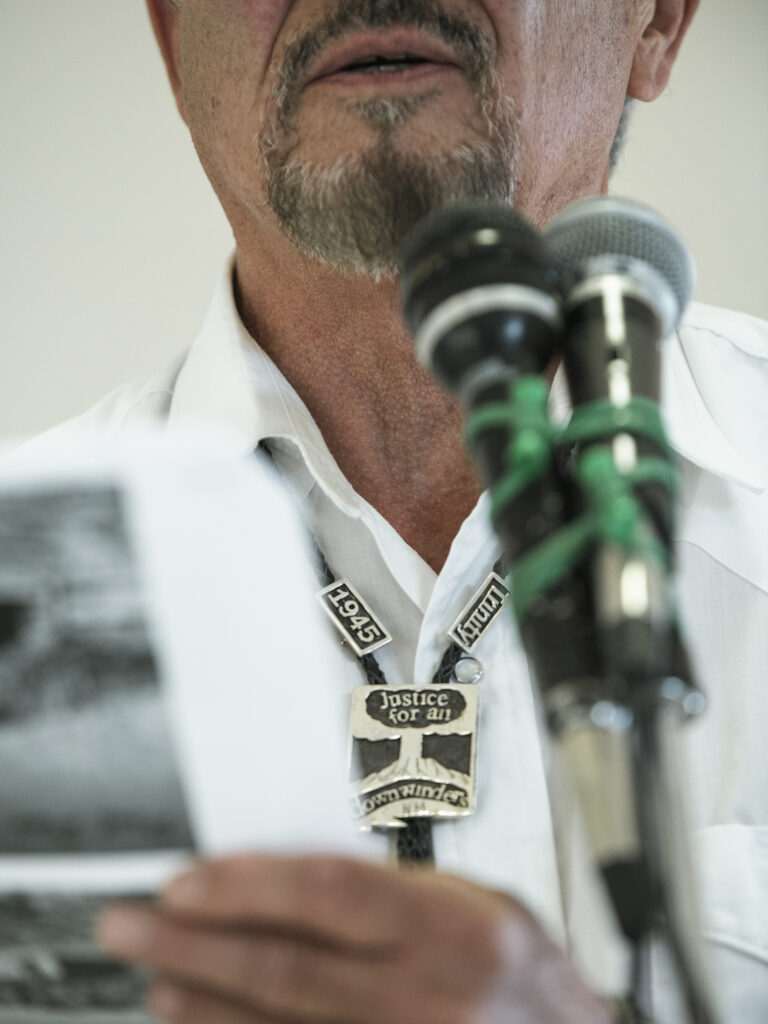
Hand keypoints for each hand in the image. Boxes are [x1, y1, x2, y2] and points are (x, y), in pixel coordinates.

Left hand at [97, 853, 612, 1023]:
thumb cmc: (530, 983)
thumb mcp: (485, 905)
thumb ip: (402, 889)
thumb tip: (300, 880)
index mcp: (455, 931)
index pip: (329, 895)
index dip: (248, 886)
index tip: (188, 879)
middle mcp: (425, 997)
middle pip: (282, 966)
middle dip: (191, 942)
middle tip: (130, 923)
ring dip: (200, 1002)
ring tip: (152, 971)